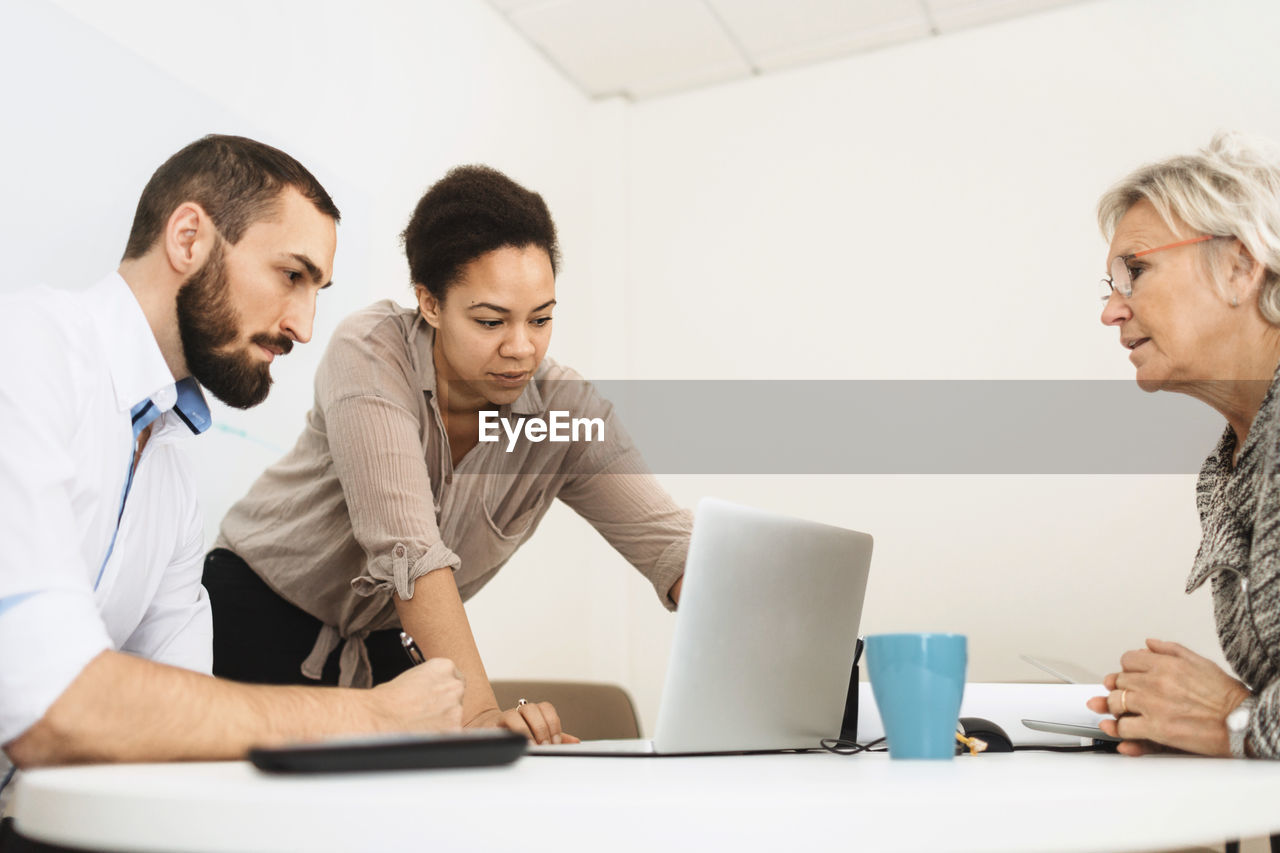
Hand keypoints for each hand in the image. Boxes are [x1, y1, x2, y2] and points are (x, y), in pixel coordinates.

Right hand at [374, 657, 465, 731]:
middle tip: (426, 712)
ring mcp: (456, 707)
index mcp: (443, 667)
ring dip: (442, 721)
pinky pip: (452, 734)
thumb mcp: (410, 677)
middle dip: (444, 705)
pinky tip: (424, 733)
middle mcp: (454, 685)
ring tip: (420, 724)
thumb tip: (431, 692)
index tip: (436, 696)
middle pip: (457, 696)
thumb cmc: (387, 700)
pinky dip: (440, 736)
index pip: (454, 678)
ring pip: (454, 716)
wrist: (381, 718)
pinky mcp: (454, 728)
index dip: (443, 689)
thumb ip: (428, 682)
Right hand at [468, 701, 580, 744]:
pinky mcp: (491, 727)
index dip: (552, 723)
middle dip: (541, 728)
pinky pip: (499, 726)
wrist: (488, 733)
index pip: (545, 708)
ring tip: (533, 747)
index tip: (555, 742)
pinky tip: (518, 745)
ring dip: (526, 730)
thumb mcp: (537, 736)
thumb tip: (575, 742)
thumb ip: (554, 737)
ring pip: (515, 714)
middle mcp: (517, 711)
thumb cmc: (516, 735)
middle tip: (546, 746)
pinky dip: (511, 734)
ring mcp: (503, 717)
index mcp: (532, 712)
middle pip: (531, 708)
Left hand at [1085, 639, 1250, 756]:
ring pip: (1116, 702)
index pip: (1128, 660)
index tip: (1131, 677)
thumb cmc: (1225, 696)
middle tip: (1127, 696)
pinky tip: (1129, 728)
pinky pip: (1124, 727)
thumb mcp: (1200, 662)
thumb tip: (1148, 643)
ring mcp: (1153, 705)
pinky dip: (1122, 729)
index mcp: (1165, 665)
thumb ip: (1170, 649)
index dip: (1128, 669)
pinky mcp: (1156, 728)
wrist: (1241, 722)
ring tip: (1124, 712)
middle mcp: (1155, 682)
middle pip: (1119, 680)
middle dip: (1121, 688)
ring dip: (1117, 708)